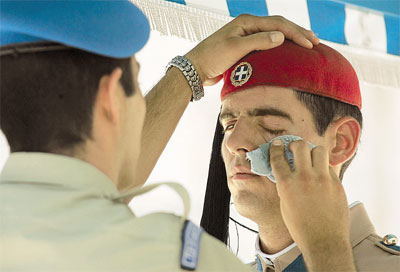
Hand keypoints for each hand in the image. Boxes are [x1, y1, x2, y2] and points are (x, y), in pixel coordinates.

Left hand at [185, 15, 318, 85]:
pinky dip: (280, 47)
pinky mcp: (245, 47)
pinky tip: (287, 53)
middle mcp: (248, 26)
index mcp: (247, 22)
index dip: (296, 33)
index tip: (311, 43)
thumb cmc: (213, 57)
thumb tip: (281, 36)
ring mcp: (247, 36)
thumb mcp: (235, 48)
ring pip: (274, 34)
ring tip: (306, 44)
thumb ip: (258, 41)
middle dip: (298, 33)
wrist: (196, 68)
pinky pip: (266, 44)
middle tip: (315, 42)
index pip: (278, 24)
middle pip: (278, 26)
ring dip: (290, 39)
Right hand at [269, 139, 354, 270]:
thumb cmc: (300, 226)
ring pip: (319, 150)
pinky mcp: (336, 183)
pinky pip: (329, 166)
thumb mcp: (285, 204)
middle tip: (295, 149)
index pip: (278, 157)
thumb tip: (285, 171)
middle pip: (300, 146)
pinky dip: (323, 167)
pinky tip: (321, 175)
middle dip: (296, 144)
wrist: (324, 240)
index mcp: (287, 184)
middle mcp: (304, 178)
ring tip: (311, 159)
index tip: (277, 144)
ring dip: (312, 152)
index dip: (276, 147)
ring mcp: (322, 179)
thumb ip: (285, 185)